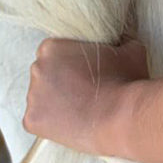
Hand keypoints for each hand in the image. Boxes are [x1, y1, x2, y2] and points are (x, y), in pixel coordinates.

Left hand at [23, 34, 148, 155]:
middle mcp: (36, 68)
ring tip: (83, 108)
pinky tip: (75, 121)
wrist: (121, 117)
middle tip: (86, 89)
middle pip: (45, 72)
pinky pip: (39, 119)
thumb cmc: (125, 81)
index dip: (73, 59)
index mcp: (52, 47)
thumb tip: (123, 40)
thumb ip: (120, 42)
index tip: (87, 69)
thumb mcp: (131, 50)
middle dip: (62, 79)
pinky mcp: (32, 121)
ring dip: (57, 100)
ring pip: (42, 96)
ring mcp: (32, 97)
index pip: (55, 50)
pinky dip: (53, 122)